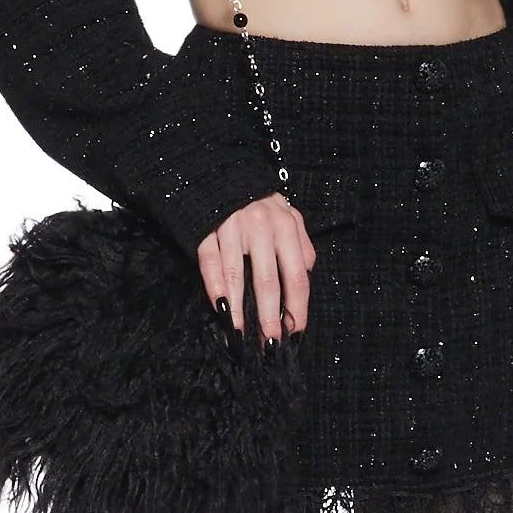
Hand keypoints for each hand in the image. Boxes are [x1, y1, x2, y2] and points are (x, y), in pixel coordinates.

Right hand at [199, 191, 314, 346]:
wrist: (220, 169)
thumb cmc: (258, 200)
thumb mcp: (288, 215)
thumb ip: (301, 243)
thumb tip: (307, 273)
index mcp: (285, 226)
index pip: (296, 275)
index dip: (297, 307)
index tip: (295, 331)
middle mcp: (261, 228)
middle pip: (268, 281)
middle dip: (270, 317)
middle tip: (270, 343)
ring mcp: (231, 228)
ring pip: (237, 276)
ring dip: (239, 310)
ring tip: (241, 335)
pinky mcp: (205, 229)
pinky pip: (210, 262)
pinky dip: (215, 287)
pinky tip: (219, 309)